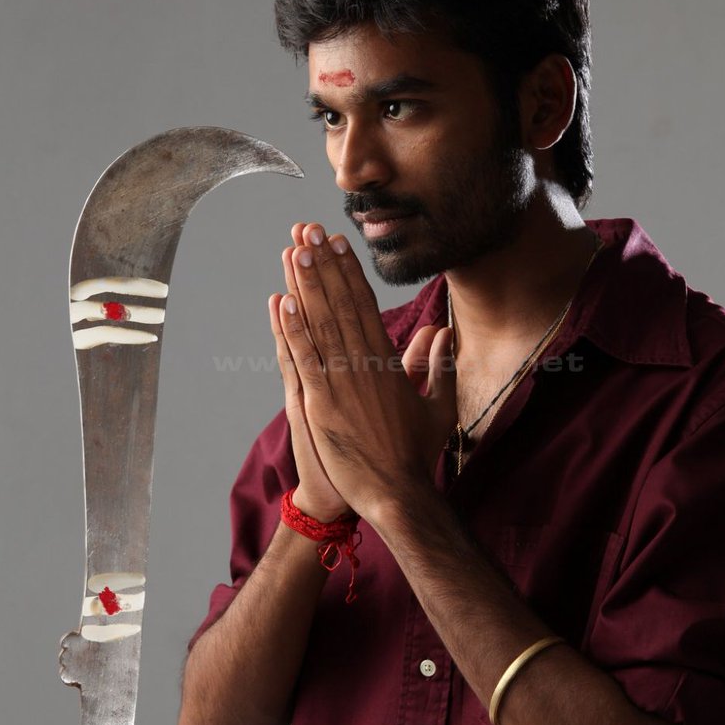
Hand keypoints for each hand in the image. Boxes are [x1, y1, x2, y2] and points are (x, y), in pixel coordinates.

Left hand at [274, 222, 455, 521]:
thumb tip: (443, 331)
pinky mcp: (321, 404)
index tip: (337, 243)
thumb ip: (439, 365)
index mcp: (388, 362)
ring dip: (306, 286)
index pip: (365, 306)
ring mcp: (342, 382)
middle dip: (324, 265)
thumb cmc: (417, 454)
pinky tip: (281, 302)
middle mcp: (364, 365)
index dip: (349, 272)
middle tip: (309, 230)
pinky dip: (293, 330)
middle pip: (340, 304)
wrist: (400, 494)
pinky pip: (305, 359)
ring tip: (294, 251)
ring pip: (321, 324)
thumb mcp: (438, 406)